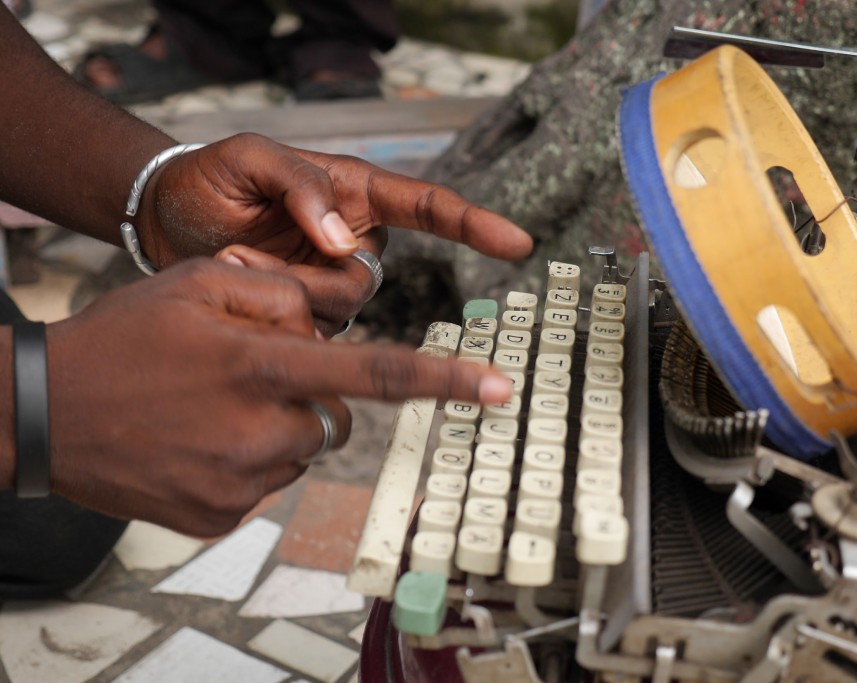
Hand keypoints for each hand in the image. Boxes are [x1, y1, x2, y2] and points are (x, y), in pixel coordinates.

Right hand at [45, 259, 511, 536]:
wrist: (43, 413)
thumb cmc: (122, 339)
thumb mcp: (197, 283)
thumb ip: (280, 294)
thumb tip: (330, 322)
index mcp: (264, 365)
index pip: (376, 373)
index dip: (445, 382)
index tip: (500, 390)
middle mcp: (262, 429)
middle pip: (333, 414)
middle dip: (308, 394)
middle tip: (243, 376)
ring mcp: (241, 483)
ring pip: (300, 448)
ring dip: (275, 427)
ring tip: (210, 409)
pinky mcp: (222, 518)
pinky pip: (265, 483)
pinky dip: (246, 461)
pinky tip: (197, 441)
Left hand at [134, 133, 533, 332]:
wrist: (163, 218)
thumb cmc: (210, 177)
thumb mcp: (249, 159)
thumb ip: (301, 187)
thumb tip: (343, 239)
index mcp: (356, 193)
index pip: (429, 207)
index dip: (475, 225)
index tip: (518, 243)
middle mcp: (353, 238)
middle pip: (369, 278)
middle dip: (309, 277)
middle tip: (242, 253)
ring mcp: (328, 279)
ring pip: (338, 311)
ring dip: (281, 293)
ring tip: (230, 260)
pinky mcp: (302, 312)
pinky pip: (306, 329)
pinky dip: (267, 313)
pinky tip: (230, 280)